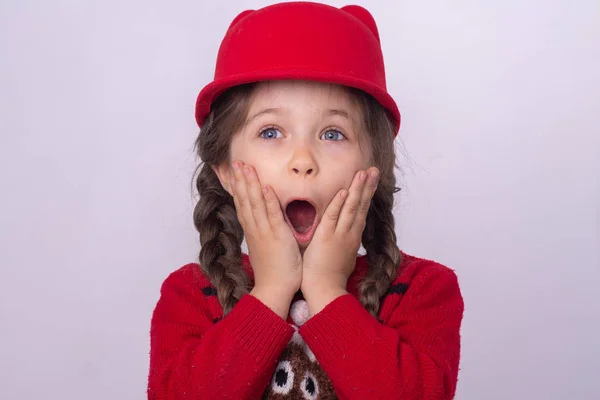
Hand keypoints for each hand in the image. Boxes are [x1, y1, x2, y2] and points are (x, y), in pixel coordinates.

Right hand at [230, 161, 301, 318]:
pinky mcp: (277, 236)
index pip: (242, 203)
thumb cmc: (274, 271)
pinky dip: (268, 200)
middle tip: (235, 162)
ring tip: (245, 167)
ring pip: (255, 203)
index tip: (232, 171)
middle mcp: (255, 228)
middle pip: (244, 199)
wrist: (274, 290)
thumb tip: (264, 221)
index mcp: (252, 230)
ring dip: (250, 184)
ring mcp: (264, 231)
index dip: (237, 186)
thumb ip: (264, 231)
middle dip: (240, 179)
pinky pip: (272, 215)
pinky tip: (265, 187)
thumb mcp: (266, 246)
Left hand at [301, 167, 379, 314]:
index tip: (370, 180)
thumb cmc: (329, 276)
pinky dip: (340, 203)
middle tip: (374, 169)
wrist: (325, 290)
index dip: (366, 195)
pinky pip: (333, 216)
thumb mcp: (340, 256)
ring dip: (358, 189)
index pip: (361, 212)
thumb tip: (342, 236)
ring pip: (351, 207)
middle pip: (361, 205)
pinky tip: (345, 191)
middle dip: (368, 186)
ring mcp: (340, 235)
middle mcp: (350, 234)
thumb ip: (342, 243)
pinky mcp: (326, 237)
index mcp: (352, 237)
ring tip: (364, 173)